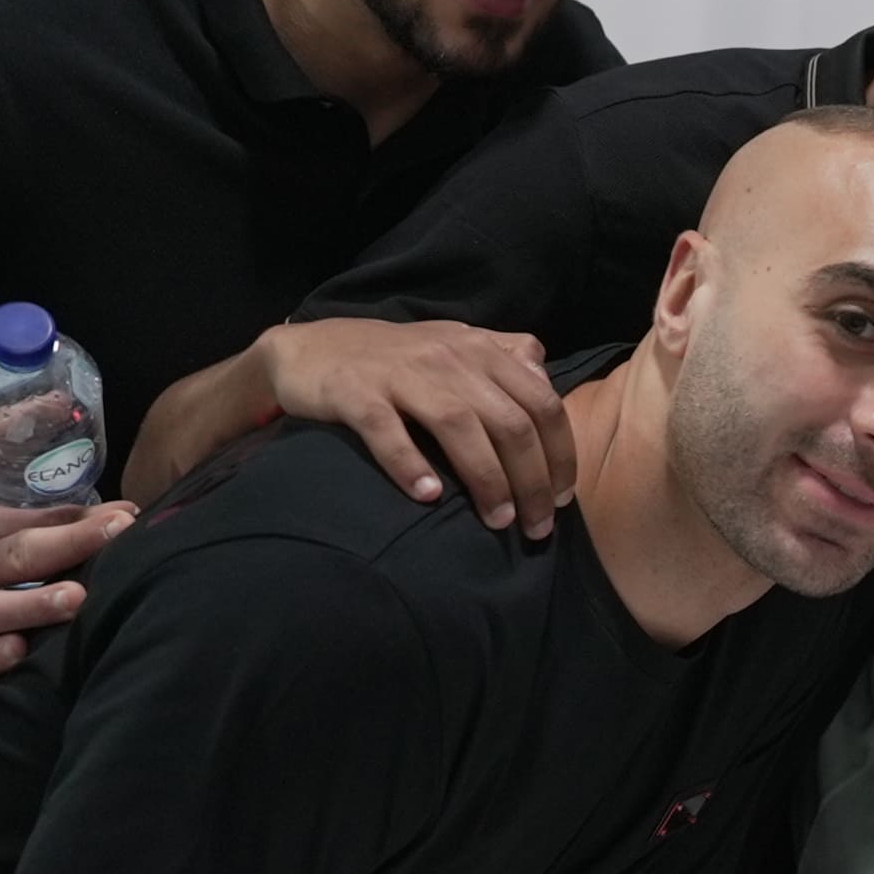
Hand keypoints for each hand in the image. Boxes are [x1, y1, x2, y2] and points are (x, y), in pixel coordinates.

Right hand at [255, 319, 574, 537]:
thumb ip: (504, 357)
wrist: (310, 349)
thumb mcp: (455, 347)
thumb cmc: (394, 359)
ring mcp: (400, 373)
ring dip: (485, 479)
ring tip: (497, 520)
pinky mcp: (354, 392)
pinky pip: (386, 430)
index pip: (541, 403)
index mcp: (480, 350)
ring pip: (458, 426)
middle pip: (508, 421)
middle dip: (532, 480)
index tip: (563, 499)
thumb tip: (548, 382)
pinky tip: (427, 497)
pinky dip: (409, 464)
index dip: (560, 454)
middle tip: (536, 526)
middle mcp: (447, 357)